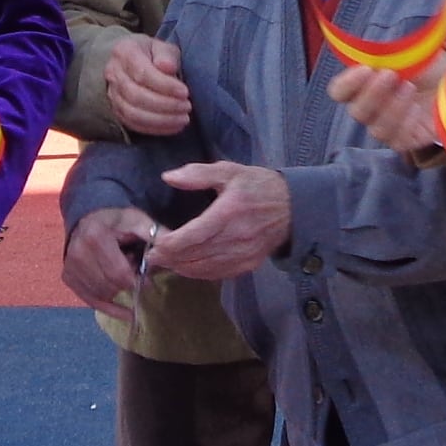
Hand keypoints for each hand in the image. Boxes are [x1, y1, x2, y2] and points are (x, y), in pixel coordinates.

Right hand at [62, 204, 154, 308]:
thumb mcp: (138, 221)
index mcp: (95, 238)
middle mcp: (78, 253)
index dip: (137, 281)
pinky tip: (126, 313)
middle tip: (135, 272)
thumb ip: (156, 234)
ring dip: (118, 290)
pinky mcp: (68, 277)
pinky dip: (108, 308)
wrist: (89, 217)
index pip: (119, 274)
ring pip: (102, 294)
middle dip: (127, 284)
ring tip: (122, 272)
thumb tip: (175, 250)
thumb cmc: (116, 220)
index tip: (148, 280)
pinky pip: (90, 300)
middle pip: (111, 286)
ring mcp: (70, 266)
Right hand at [103, 35, 194, 136]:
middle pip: (136, 96)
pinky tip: (174, 126)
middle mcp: (113, 73)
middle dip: (165, 105)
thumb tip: (167, 67)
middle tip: (187, 107)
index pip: (142, 73)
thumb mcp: (163, 47)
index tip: (185, 92)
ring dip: (161, 120)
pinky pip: (133, 124)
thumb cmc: (154, 54)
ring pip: (133, 113)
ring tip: (183, 118)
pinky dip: (155, 128)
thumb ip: (167, 55)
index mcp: (125, 52)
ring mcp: (113, 94)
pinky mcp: (117, 110)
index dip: (165, 86)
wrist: (136, 61)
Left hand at [142, 162, 292, 281]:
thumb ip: (197, 174)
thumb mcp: (229, 171)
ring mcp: (242, 255)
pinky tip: (187, 267)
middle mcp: (235, 238)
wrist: (293, 208)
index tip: (153, 244)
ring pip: (203, 269)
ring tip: (165, 262)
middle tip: (152, 255)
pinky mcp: (247, 265)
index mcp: (228, 212)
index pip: (191, 236)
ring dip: (181, 267)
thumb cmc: (258, 186)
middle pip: (193, 256)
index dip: (168, 244)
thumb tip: (168, 177)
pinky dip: (198, 273)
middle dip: (169, 258)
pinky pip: (217, 274)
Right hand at [325, 48, 445, 157]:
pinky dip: (406, 124)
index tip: (366, 69)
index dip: (348, 84)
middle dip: (373, 94)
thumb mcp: (404, 53)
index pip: (339, 92)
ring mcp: (388, 127)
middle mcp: (370, 110)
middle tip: (391, 75)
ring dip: (393, 108)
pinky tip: (417, 109)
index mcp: (362, 86)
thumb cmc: (423, 64)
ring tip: (409, 87)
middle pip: (357, 112)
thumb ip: (384, 57)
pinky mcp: (406, 141)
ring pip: (377, 129)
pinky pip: (397, 141)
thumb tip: (371, 59)